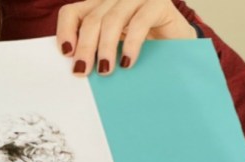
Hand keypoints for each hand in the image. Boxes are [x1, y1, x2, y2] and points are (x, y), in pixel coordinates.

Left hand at [56, 0, 197, 75]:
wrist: (179, 47)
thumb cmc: (142, 49)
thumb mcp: (113, 49)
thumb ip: (94, 49)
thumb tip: (75, 68)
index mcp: (99, 6)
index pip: (71, 13)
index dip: (65, 32)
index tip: (66, 54)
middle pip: (91, 20)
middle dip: (85, 48)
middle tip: (83, 71)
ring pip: (111, 20)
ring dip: (105, 48)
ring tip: (105, 70)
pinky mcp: (158, 4)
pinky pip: (138, 23)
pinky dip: (130, 44)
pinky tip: (127, 62)